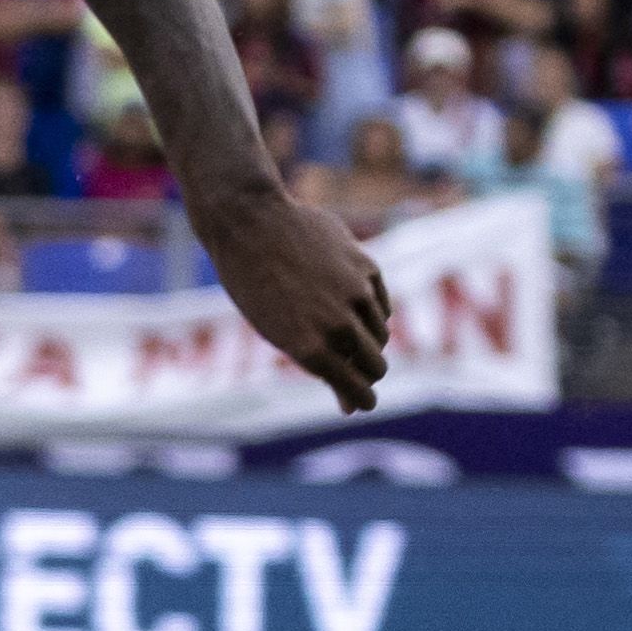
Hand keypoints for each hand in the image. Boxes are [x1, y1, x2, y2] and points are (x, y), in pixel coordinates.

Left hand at [198, 189, 392, 413]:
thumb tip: (351, 406)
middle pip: (376, 366)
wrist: (250, 224)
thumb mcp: (276, 331)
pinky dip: (370, 310)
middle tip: (358, 369)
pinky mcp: (368, 268)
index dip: (362, 399)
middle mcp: (337, 324)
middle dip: (368, 372)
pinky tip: (346, 300)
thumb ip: (318, 365)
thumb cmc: (254, 285)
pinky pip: (381, 304)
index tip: (363, 402)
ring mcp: (356, 294)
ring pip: (382, 335)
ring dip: (368, 339)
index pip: (356, 389)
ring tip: (340, 326)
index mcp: (309, 348)